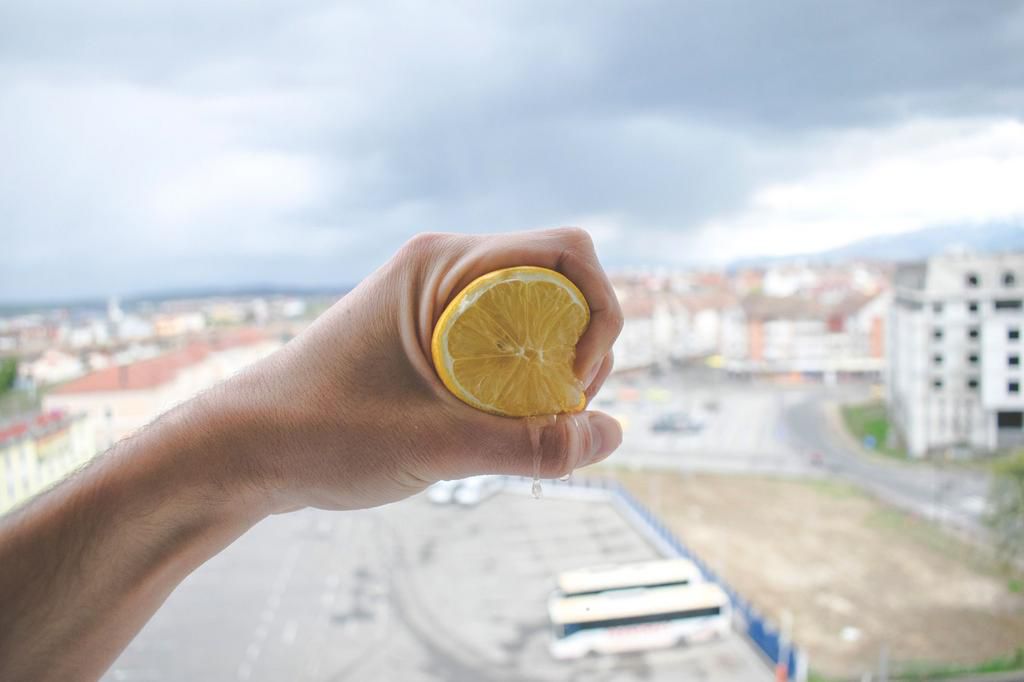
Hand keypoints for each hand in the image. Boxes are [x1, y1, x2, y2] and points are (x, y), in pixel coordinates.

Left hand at [219, 227, 623, 512]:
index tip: (578, 383)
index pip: (564, 252)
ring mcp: (436, 301)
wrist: (242, 451)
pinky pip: (504, 341)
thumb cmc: (322, 434)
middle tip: (563, 414)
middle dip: (583, 345)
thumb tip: (613, 435)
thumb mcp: (435, 443)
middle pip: (558, 282)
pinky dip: (525, 379)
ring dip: (556, 366)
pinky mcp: (429, 336)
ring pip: (535, 315)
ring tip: (538, 427)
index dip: (598, 311)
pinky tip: (510, 425)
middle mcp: (443, 268)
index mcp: (442, 263)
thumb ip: (529, 444)